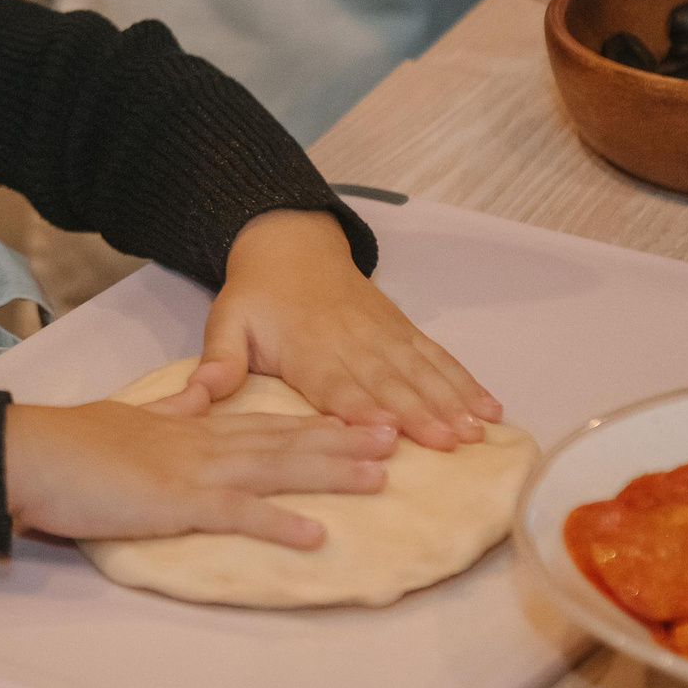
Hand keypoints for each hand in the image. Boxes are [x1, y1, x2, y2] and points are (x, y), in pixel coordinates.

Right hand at [2, 398, 394, 546]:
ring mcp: (192, 470)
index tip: (361, 418)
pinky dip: (277, 523)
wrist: (31, 453)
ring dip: (329, 471)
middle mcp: (203, 443)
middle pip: (285, 440)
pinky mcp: (175, 502)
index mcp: (192, 427)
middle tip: (398, 438)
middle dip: (344, 439)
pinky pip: (236, 513)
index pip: (266, 422)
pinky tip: (314, 534)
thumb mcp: (129, 418)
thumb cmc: (71, 445)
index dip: (317, 422)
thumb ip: (170, 411)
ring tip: (380, 475)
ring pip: (274, 468)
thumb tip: (198, 399)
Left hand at [175, 210, 501, 452]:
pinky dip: (464, 380)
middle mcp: (351, 341)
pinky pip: (436, 355)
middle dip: (419, 411)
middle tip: (448, 442)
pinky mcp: (402, 329)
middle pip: (388, 381)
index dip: (360, 406)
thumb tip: (197, 394)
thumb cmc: (256, 296)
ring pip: (420, 369)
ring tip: (475, 430)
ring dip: (450, 400)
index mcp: (306, 346)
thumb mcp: (225, 321)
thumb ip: (218, 360)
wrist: (289, 244)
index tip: (384, 431)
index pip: (335, 382)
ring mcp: (382, 334)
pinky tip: (489, 406)